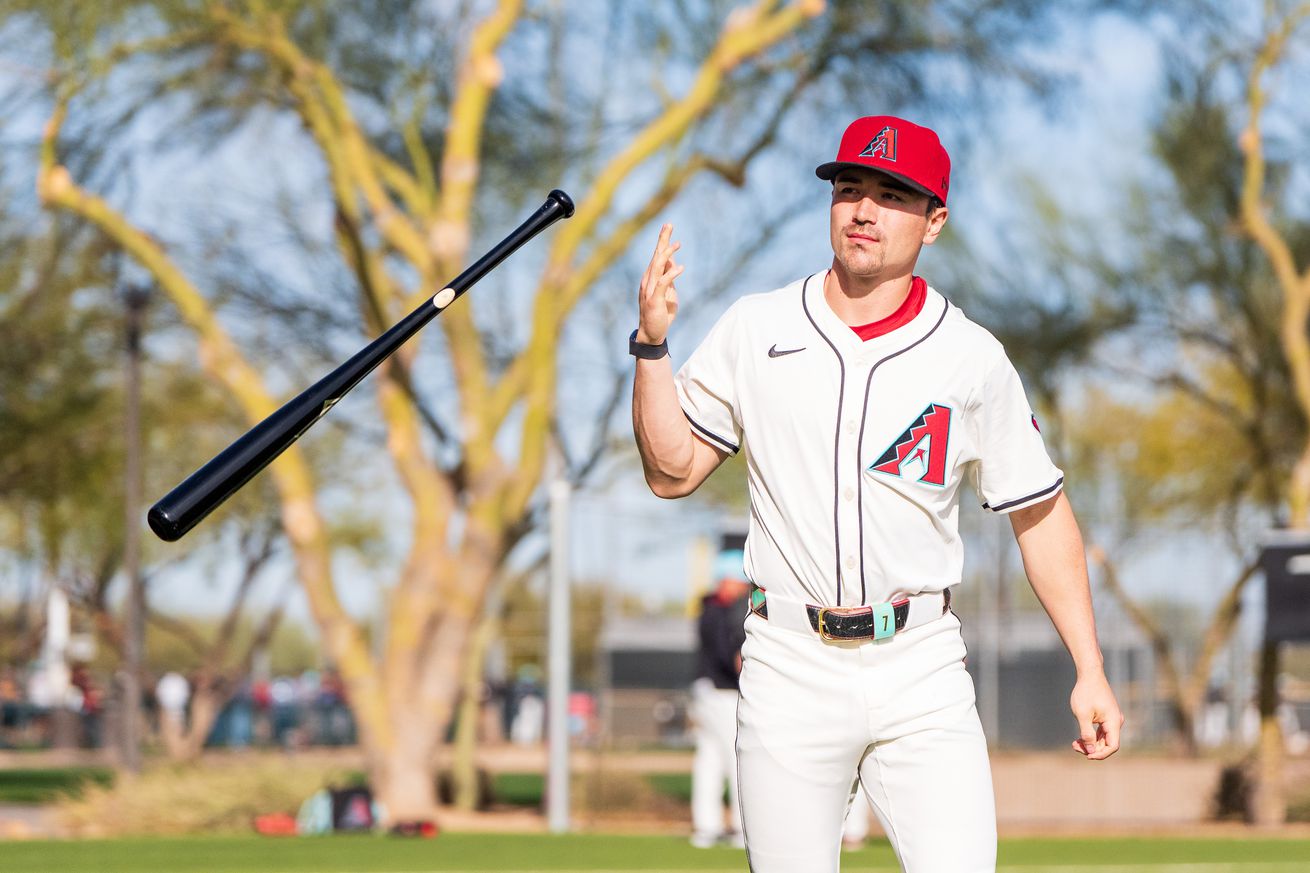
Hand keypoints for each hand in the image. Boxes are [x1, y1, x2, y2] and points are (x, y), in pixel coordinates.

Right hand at [637, 223, 682, 344]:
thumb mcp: (668, 292)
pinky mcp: (654, 300)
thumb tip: (673, 263)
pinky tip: (680, 267)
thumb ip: (669, 278)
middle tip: (669, 224)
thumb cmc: (660, 313)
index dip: (662, 241)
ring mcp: (650, 290)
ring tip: (677, 244)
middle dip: (662, 240)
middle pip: (656, 256)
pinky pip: (663, 283)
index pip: (657, 256)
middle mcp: (648, 281)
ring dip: (667, 254)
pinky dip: (671, 274)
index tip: (668, 227)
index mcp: (651, 278)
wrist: (652, 333)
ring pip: (657, 267)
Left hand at [1069, 671, 1123, 759]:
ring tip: (1074, 743)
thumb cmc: (1085, 692)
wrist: (1089, 674)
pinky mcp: (1105, 716)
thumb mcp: (1082, 715)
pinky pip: (1100, 731)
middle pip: (1107, 743)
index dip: (1100, 754)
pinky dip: (1091, 736)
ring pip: (1103, 738)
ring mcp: (1111, 719)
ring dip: (1090, 743)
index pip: (1112, 746)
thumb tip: (1090, 751)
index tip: (1087, 755)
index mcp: (1114, 722)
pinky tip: (1079, 739)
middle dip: (1092, 748)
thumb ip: (1087, 734)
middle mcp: (1115, 722)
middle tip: (1074, 746)